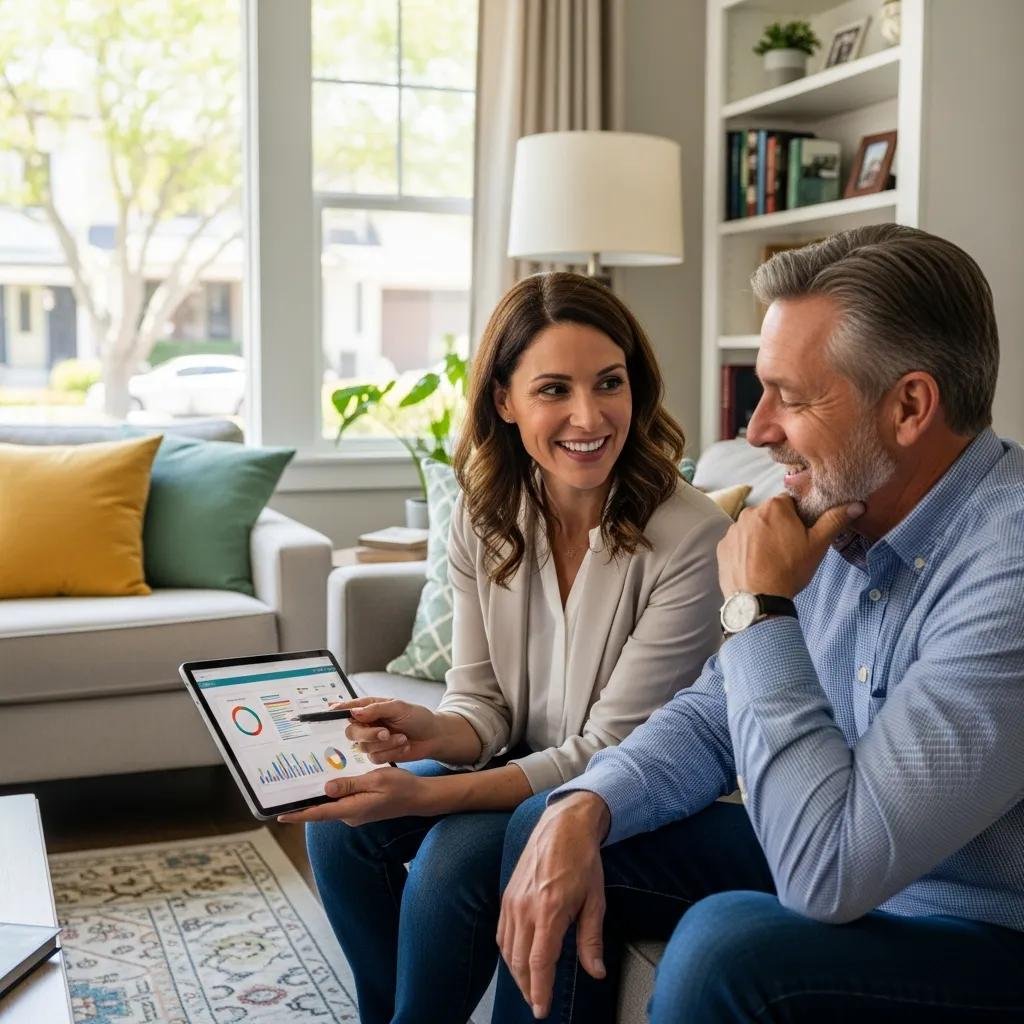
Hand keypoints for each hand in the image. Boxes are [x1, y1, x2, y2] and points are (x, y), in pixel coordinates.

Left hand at [276, 766, 430, 825]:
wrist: (419, 798)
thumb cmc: (400, 787)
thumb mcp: (375, 779)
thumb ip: (350, 784)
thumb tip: (326, 788)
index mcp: (353, 809)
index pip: (320, 813)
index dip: (299, 815)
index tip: (281, 815)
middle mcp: (351, 815)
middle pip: (323, 810)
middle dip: (305, 803)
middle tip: (287, 790)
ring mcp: (355, 813)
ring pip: (332, 805)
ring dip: (319, 797)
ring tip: (302, 784)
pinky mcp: (360, 809)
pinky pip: (341, 802)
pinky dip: (332, 794)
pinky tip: (328, 782)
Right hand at [331, 696, 440, 762]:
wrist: (433, 736)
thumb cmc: (417, 717)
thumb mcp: (399, 707)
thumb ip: (376, 709)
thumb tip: (354, 712)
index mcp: (370, 708)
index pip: (348, 709)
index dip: (338, 710)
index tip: (330, 711)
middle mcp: (367, 725)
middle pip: (352, 732)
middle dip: (369, 734)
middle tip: (385, 732)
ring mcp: (372, 741)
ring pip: (364, 747)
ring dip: (386, 744)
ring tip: (402, 738)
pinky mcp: (379, 755)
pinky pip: (375, 758)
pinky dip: (391, 752)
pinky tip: (403, 746)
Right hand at [497, 793, 609, 1018]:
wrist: (563, 825)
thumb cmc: (582, 859)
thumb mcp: (595, 900)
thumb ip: (591, 939)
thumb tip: (596, 971)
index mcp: (550, 910)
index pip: (540, 962)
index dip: (539, 990)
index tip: (541, 1009)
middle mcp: (526, 907)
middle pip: (520, 961)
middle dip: (528, 987)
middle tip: (538, 1003)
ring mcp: (512, 900)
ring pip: (508, 949)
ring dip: (517, 972)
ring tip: (530, 986)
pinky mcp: (507, 895)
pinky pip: (502, 933)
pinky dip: (509, 952)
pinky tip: (518, 959)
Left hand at [717, 494, 863, 598]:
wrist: (758, 600)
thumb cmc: (789, 570)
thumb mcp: (817, 545)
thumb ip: (835, 520)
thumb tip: (857, 505)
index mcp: (774, 506)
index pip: (790, 503)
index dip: (798, 519)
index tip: (801, 536)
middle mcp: (749, 512)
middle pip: (770, 515)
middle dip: (778, 528)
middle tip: (788, 551)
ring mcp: (733, 530)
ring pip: (753, 528)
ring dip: (761, 538)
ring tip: (771, 561)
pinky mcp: (722, 546)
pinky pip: (738, 543)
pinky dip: (745, 551)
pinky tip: (755, 566)